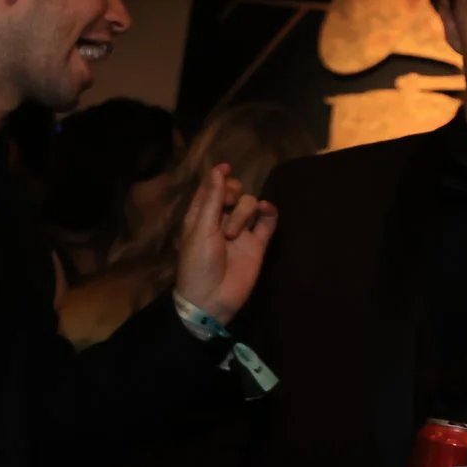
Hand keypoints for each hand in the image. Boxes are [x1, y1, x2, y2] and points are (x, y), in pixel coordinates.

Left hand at [172, 163, 278, 325]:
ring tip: (233, 235)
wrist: (212, 299)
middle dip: (231, 193)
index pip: (210, 189)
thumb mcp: (200, 229)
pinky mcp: (257, 244)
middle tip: (227, 205)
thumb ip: (212, 200)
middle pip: (232, 193)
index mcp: (200, 216)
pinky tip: (266, 210)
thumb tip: (219, 170)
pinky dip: (268, 212)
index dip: (217, 178)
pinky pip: (267, 221)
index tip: (225, 168)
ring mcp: (241, 232)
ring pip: (249, 205)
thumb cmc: (198, 264)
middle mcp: (220, 221)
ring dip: (242, 212)